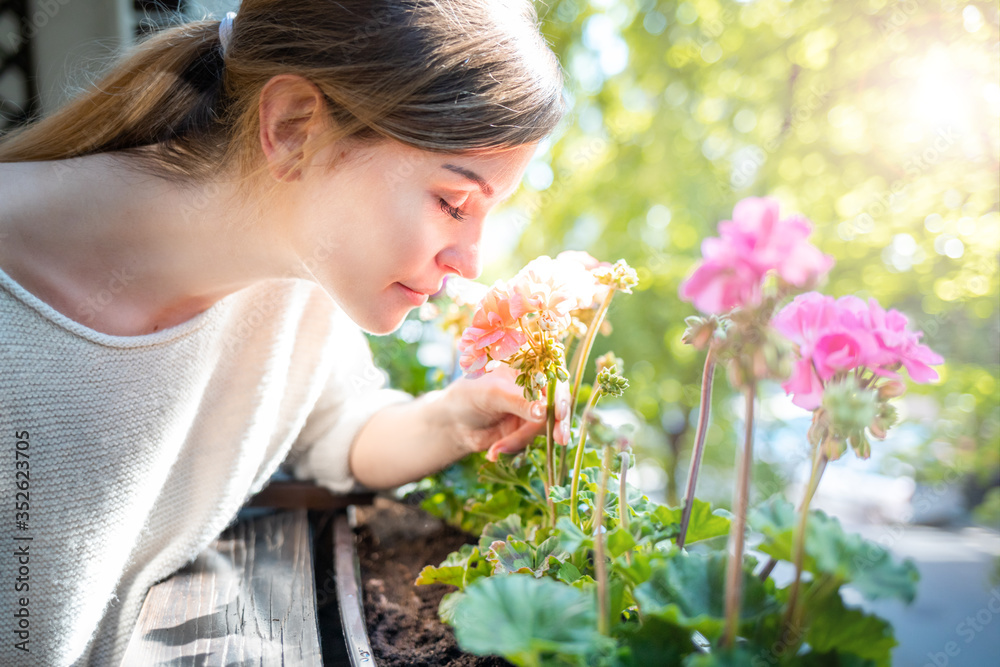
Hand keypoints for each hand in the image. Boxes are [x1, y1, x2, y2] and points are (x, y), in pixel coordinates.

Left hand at [441, 366, 570, 461]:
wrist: (453, 423)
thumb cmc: (469, 396)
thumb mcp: (492, 394)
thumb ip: (519, 401)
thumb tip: (544, 412)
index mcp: (527, 367)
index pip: (553, 376)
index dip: (561, 394)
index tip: (560, 412)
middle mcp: (534, 387)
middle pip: (557, 403)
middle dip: (557, 423)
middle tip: (560, 438)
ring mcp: (532, 409)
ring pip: (544, 426)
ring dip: (521, 438)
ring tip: (496, 448)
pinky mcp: (526, 429)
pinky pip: (531, 440)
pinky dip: (514, 446)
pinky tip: (493, 451)